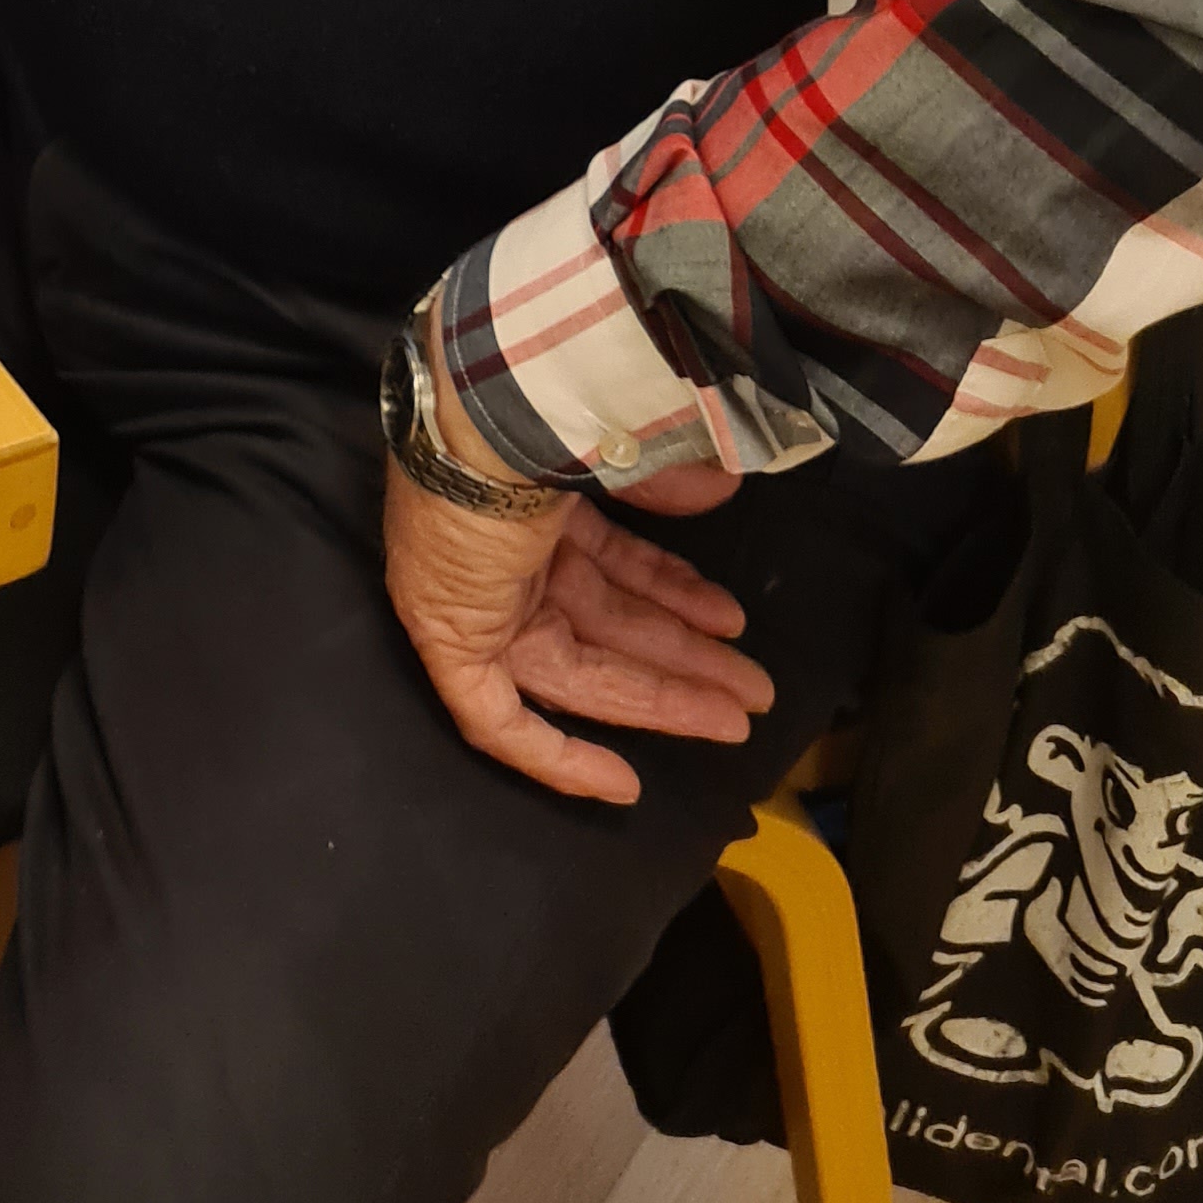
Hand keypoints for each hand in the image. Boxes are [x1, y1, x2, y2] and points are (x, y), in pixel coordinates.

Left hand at [381, 314, 762, 806]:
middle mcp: (508, 553)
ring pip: (581, 671)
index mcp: (540, 500)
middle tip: (753, 689)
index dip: (668, 592)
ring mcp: (478, 599)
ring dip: (662, 695)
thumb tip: (719, 486)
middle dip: (686, 657)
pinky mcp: (449, 643)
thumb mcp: (621, 447)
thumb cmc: (545, 418)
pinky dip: (557, 759)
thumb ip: (666, 474)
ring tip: (737, 713)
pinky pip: (500, 722)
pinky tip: (622, 784)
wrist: (479, 418)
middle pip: (608, 623)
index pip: (612, 563)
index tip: (724, 620)